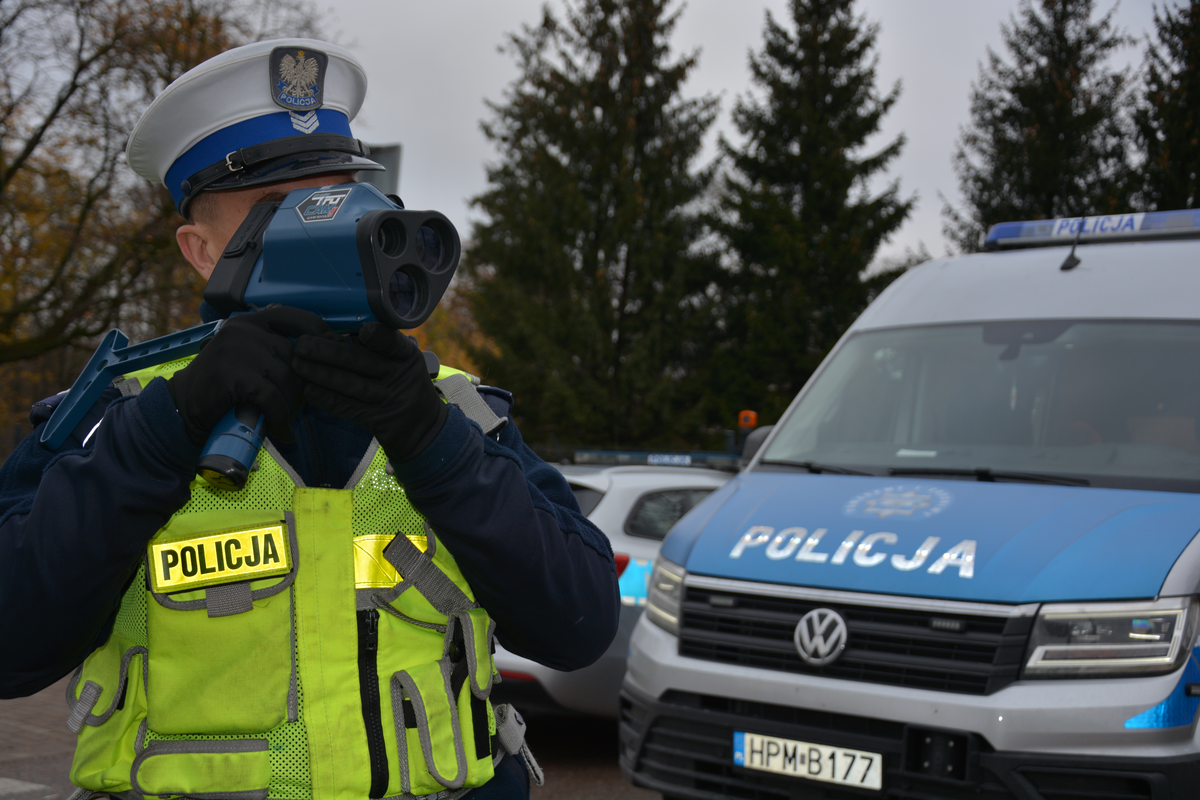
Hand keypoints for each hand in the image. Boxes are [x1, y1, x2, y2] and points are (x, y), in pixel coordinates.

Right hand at [167, 306, 330, 445]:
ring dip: (289, 406)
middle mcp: (244, 330)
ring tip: (283, 421)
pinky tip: (281, 431)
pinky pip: (272, 398)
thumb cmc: (222, 389)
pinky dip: (279, 418)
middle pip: (296, 357)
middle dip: (301, 386)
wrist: (181, 409)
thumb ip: (276, 351)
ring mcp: (237, 349)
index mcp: (251, 322)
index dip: (321, 334)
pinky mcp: (233, 374)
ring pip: (287, 379)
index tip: (336, 351)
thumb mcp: (248, 358)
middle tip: (295, 407)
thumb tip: (323, 355)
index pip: (297, 318)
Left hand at [292, 322, 447, 462]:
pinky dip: (325, 398)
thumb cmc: (404, 383)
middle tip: (301, 344)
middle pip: (361, 362)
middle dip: (327, 351)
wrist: (423, 426)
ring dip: (319, 373)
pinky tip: (308, 389)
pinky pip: (347, 407)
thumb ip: (380, 347)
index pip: (392, 343)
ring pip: (350, 384)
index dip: (377, 336)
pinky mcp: (377, 420)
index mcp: (407, 356)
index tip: (359, 331)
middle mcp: (401, 377)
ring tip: (297, 364)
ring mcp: (389, 400)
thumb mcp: (404, 362)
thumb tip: (337, 328)